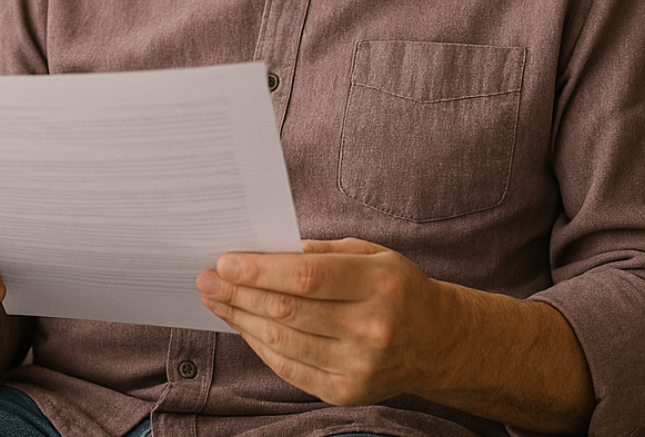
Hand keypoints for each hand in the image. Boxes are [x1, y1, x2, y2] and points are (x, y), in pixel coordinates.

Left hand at [195, 237, 445, 405]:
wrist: (437, 342)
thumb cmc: (397, 289)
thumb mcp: (372, 254)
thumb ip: (320, 251)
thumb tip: (264, 251)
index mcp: (379, 284)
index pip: (308, 278)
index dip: (261, 271)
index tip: (226, 262)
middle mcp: (371, 329)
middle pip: (288, 311)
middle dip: (239, 294)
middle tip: (207, 279)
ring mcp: (358, 366)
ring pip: (282, 341)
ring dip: (241, 319)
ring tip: (216, 300)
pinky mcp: (346, 392)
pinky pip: (289, 367)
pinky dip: (259, 345)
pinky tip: (242, 325)